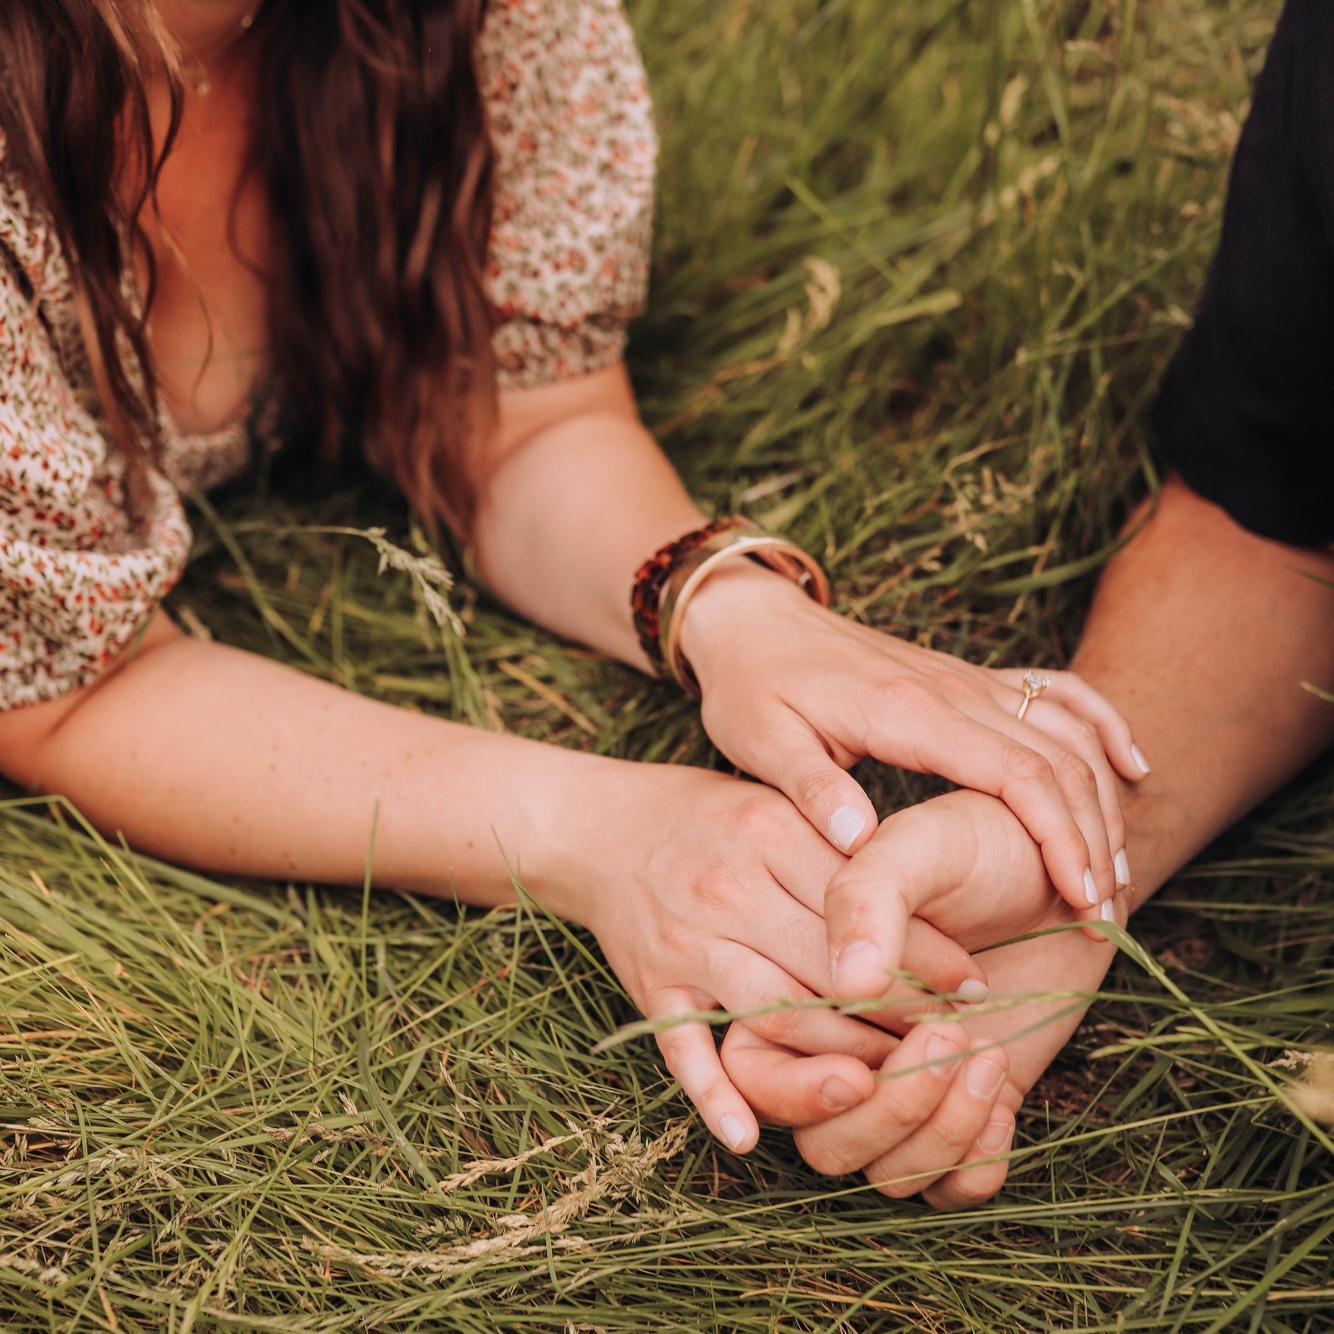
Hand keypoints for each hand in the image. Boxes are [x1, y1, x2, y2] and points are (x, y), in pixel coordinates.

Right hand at [558, 765, 991, 1151]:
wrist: (600, 826)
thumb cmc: (710, 815)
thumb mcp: (779, 799)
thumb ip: (839, 835)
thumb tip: (921, 887)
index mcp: (768, 832)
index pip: (861, 904)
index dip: (926, 950)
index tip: (977, 984)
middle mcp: (727, 887)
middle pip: (827, 967)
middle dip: (899, 1015)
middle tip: (952, 1046)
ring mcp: (685, 942)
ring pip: (774, 1015)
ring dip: (837, 1059)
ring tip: (892, 1082)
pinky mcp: (651, 987)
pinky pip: (684, 1049)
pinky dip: (714, 1096)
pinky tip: (749, 1136)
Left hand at [678, 561, 1148, 965]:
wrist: (754, 622)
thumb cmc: (751, 688)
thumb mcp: (761, 742)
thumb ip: (813, 789)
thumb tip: (863, 846)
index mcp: (909, 712)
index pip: (1015, 774)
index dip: (1060, 837)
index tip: (1083, 897)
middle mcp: (952, 689)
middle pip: (1057, 759)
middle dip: (1094, 835)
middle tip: (1109, 910)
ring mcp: (965, 678)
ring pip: (1066, 731)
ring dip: (1103, 797)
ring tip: (1120, 869)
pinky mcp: (965, 678)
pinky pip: (1054, 691)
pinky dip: (1100, 724)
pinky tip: (1130, 766)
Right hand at [719, 788, 1126, 1204]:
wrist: (1065, 869)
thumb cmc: (976, 846)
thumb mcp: (917, 850)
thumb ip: (867, 901)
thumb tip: (849, 985)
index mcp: (795, 981)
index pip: (763, 1060)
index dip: (810, 1072)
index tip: (871, 1057)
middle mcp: (838, 1044)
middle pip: (812, 1132)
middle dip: (882, 1106)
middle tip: (948, 1036)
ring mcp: (895, 1083)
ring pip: (873, 1170)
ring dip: (932, 1130)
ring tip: (984, 1054)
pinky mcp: (955, 1115)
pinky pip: (941, 1189)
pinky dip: (971, 1165)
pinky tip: (1001, 1108)